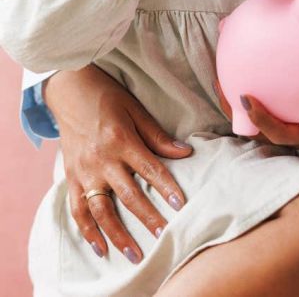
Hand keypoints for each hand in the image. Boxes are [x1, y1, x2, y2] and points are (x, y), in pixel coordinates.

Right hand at [44, 65, 191, 261]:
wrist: (69, 89)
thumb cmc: (107, 97)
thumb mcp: (136, 110)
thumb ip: (158, 136)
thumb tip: (185, 153)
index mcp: (121, 139)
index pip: (149, 168)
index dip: (166, 187)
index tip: (181, 205)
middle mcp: (101, 159)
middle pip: (128, 194)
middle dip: (148, 218)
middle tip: (164, 237)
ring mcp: (84, 171)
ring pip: (101, 210)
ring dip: (118, 234)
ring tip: (135, 254)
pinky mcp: (70, 177)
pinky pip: (77, 210)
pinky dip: (87, 231)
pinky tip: (100, 247)